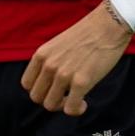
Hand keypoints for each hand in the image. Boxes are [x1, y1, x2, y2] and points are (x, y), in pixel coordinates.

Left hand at [21, 0, 132, 115]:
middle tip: (65, 96)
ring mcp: (64, 74)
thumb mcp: (57, 45)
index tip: (52, 89)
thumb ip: (50, 61)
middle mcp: (49, 65)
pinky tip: (84, 103)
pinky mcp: (81, 82)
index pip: (27, 84)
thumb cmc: (86, 34)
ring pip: (51, 105)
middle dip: (50, 100)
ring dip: (63, 106)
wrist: (108, 25)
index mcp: (41, 54)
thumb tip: (49, 82)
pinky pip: (70, 109)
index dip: (40, 90)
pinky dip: (76, 110)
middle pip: (37, 97)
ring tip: (75, 99)